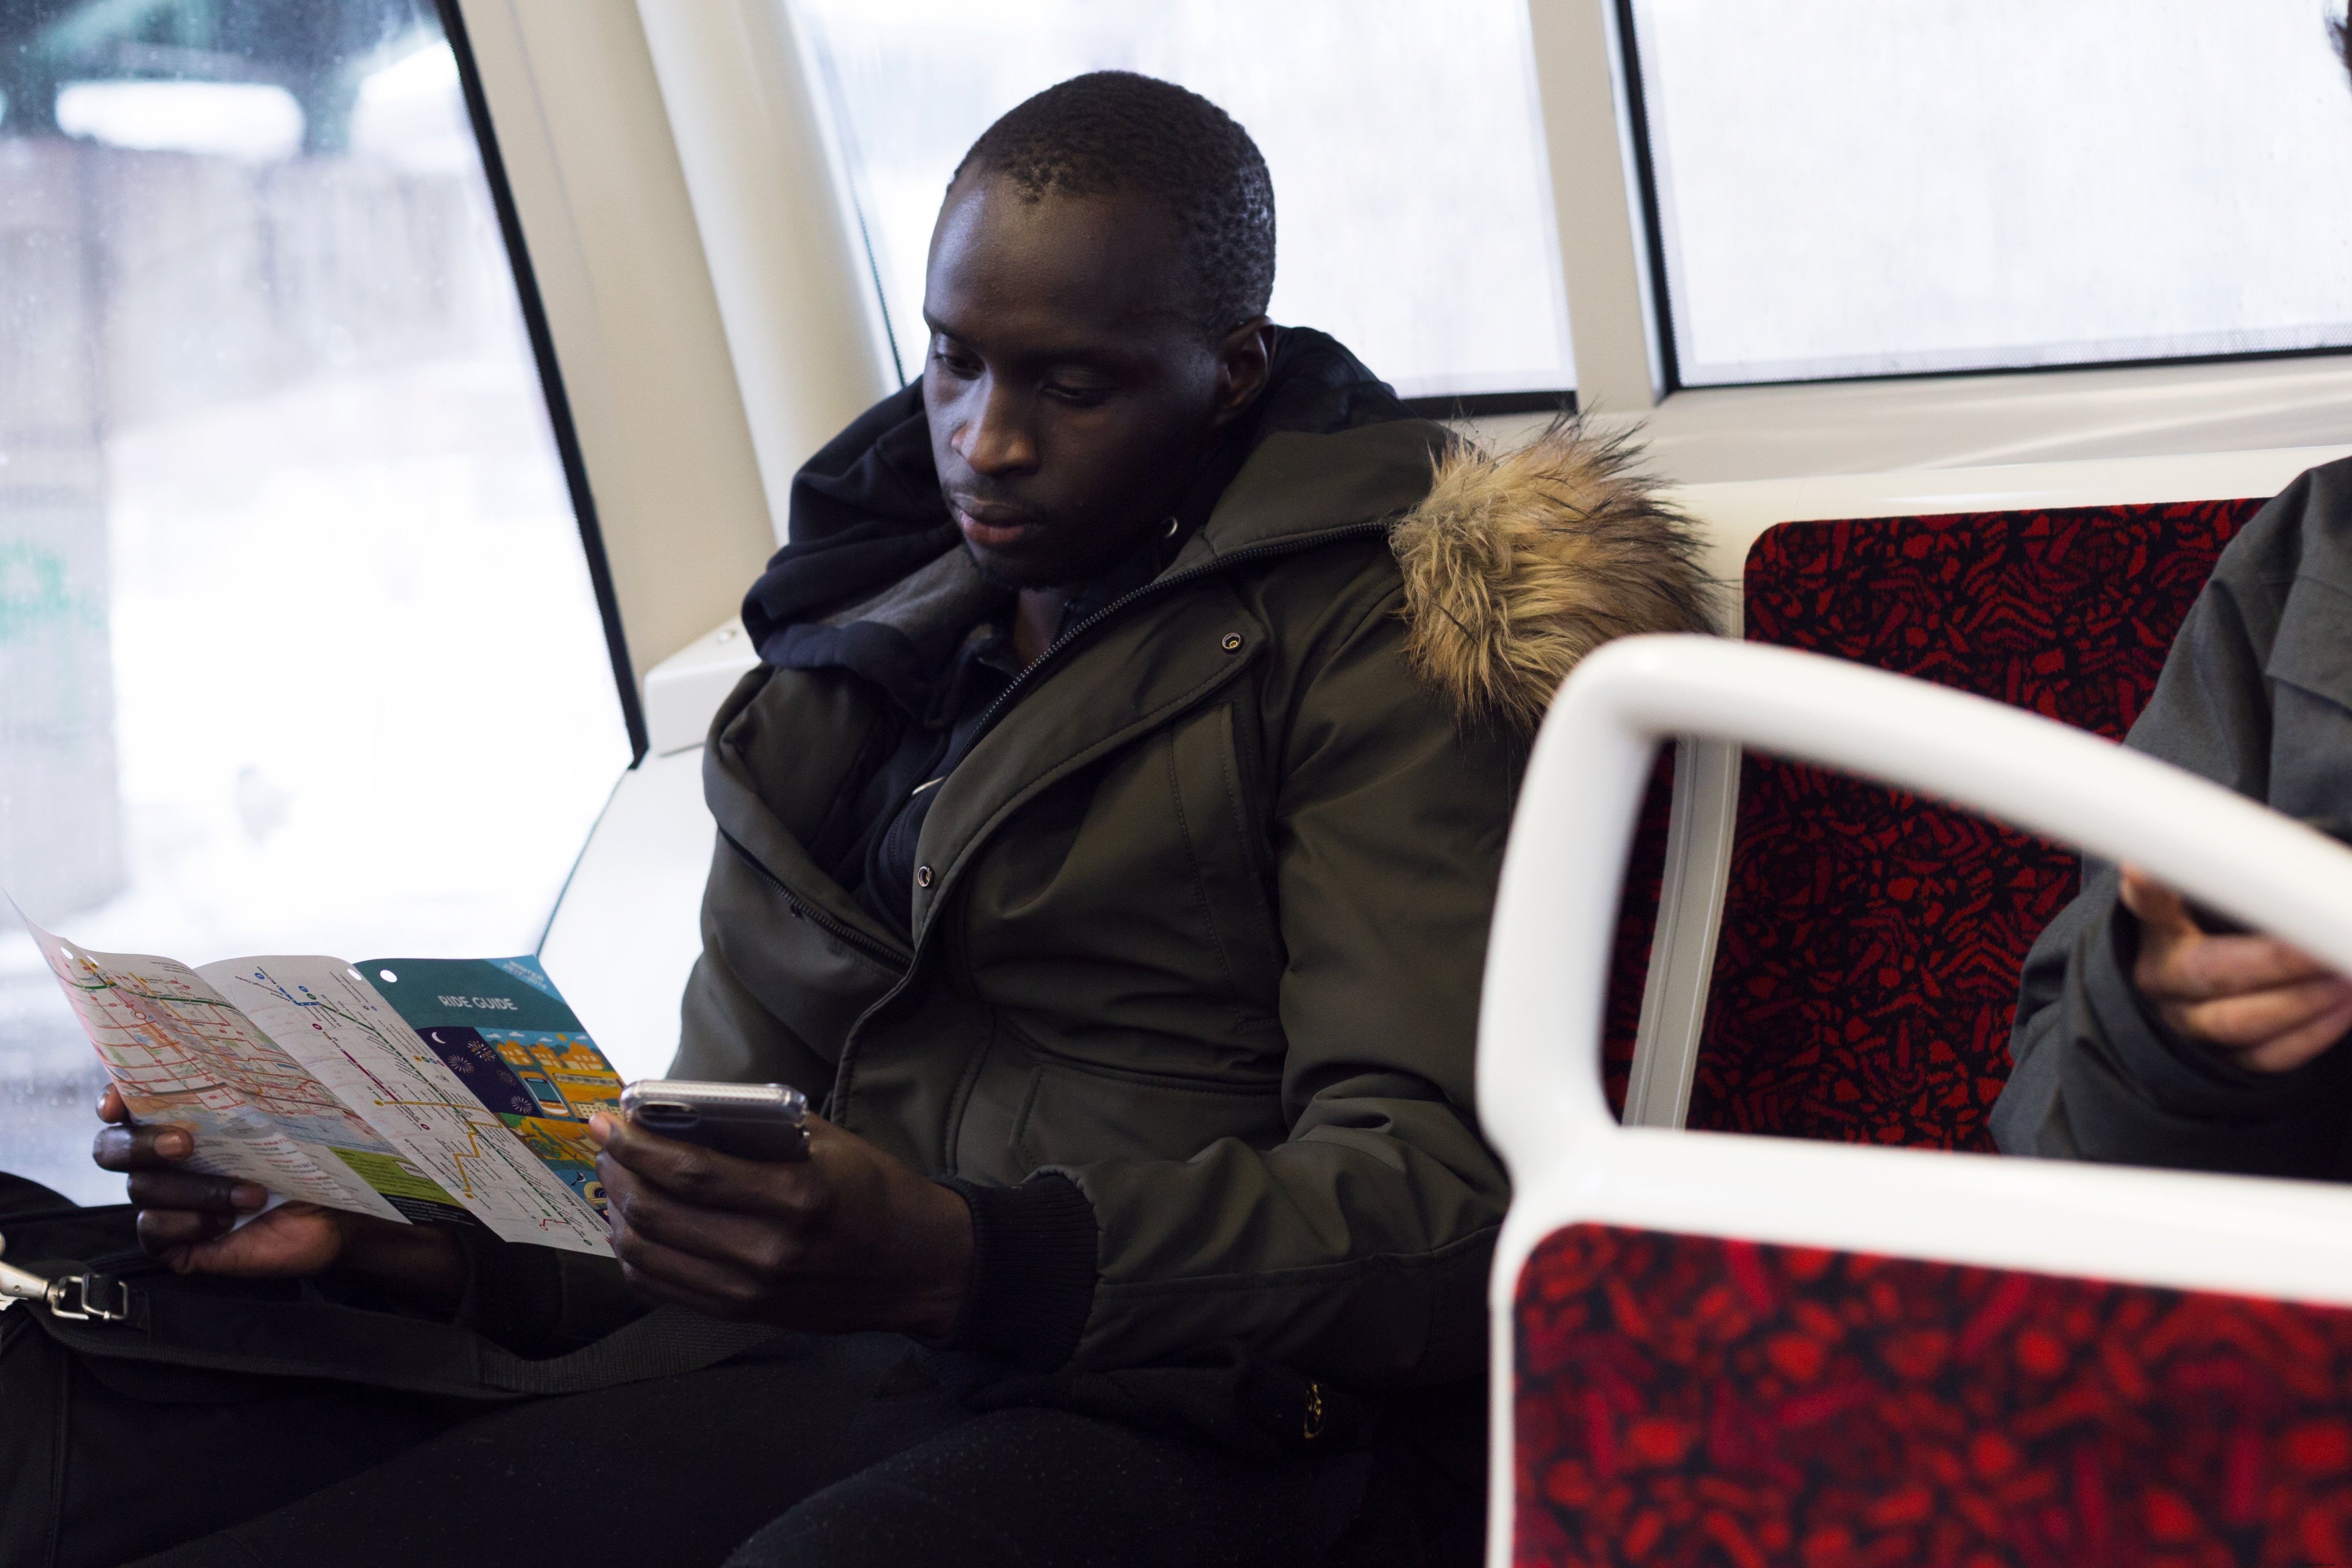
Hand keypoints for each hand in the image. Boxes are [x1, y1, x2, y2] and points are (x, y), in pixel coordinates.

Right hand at [91, 1084, 464, 1305]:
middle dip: (142, 1144)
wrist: (337, 1210)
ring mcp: (166, 1199)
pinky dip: (187, 1223)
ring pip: (142, 1190)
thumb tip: (251, 1035)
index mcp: (181, 1116)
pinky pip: (152, 1231)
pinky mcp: (175, 1239)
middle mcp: (163, 1157)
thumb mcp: (287, 1112)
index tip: (119, 1101)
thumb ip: (257, 1082)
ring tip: (251, 1193)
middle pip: (112, 1148)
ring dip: (198, 1190)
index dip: (114, 1097)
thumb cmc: (310, 1153)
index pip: (126, 1101)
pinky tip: (224, 1222)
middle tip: (186, 1144)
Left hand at [592, 1110, 974, 1337]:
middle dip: (618, 1174)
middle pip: (658, 1214)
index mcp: (795, 1197)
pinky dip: (634, 1256)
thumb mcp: (833, 1144)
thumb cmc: (879, 1193)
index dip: (636, 1145)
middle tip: (607, 1147)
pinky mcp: (743, 1315)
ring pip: (649, 1255)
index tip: (604, 1121)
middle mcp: (766, 1250)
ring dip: (619, 1214)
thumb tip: (689, 1108)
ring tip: (617, 1182)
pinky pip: (663, 1288)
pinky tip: (633, 1227)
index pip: (690, 1172)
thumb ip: (765, 1127)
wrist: (918, 1268)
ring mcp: (750, 1291)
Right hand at [2120, 866, 2351, 1072]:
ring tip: (2346, 973)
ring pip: (2237, 1021)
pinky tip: (2345, 1008)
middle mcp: (2160, 977)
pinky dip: (2311, 1035)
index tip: (2144, 866)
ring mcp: (2185, 1023)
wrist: (2208, 990)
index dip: (2149, 887)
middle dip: (2276, 960)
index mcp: (2158, 928)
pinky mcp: (2217, 1061)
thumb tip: (2291, 857)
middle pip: (2208, 971)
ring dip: (2302, 1000)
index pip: (2148, 903)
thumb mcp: (2221, 899)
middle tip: (2323, 943)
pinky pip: (2265, 1056)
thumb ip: (2242, 879)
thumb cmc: (2226, 930)